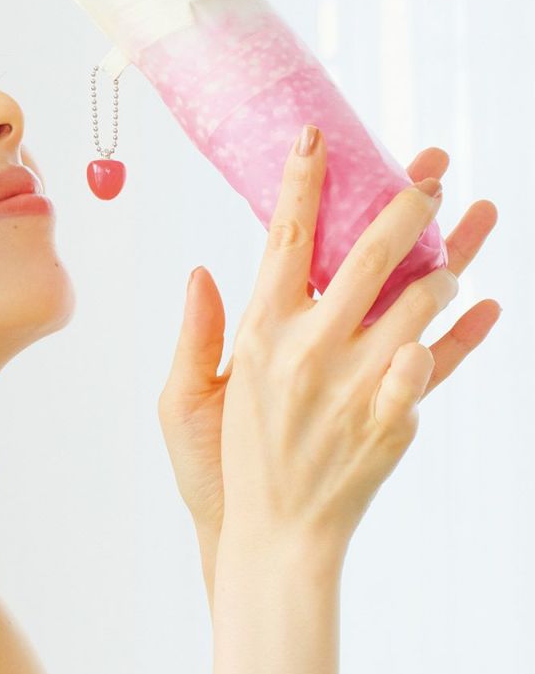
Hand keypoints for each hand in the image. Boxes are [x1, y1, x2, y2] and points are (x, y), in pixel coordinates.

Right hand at [157, 140, 499, 538]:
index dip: (302, 182)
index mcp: (260, 334)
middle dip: (405, 204)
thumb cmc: (226, 466)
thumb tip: (202, 272)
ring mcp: (359, 383)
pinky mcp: (395, 417)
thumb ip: (198, 333)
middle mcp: (312, 351)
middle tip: (431, 173)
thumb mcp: (184, 401)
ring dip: (446, 261)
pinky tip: (489, 307)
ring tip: (465, 233)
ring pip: (418, 302)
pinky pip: (444, 362)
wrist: (274, 537)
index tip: (317, 136)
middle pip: (368, 255)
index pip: (283, 239)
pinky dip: (471, 333)